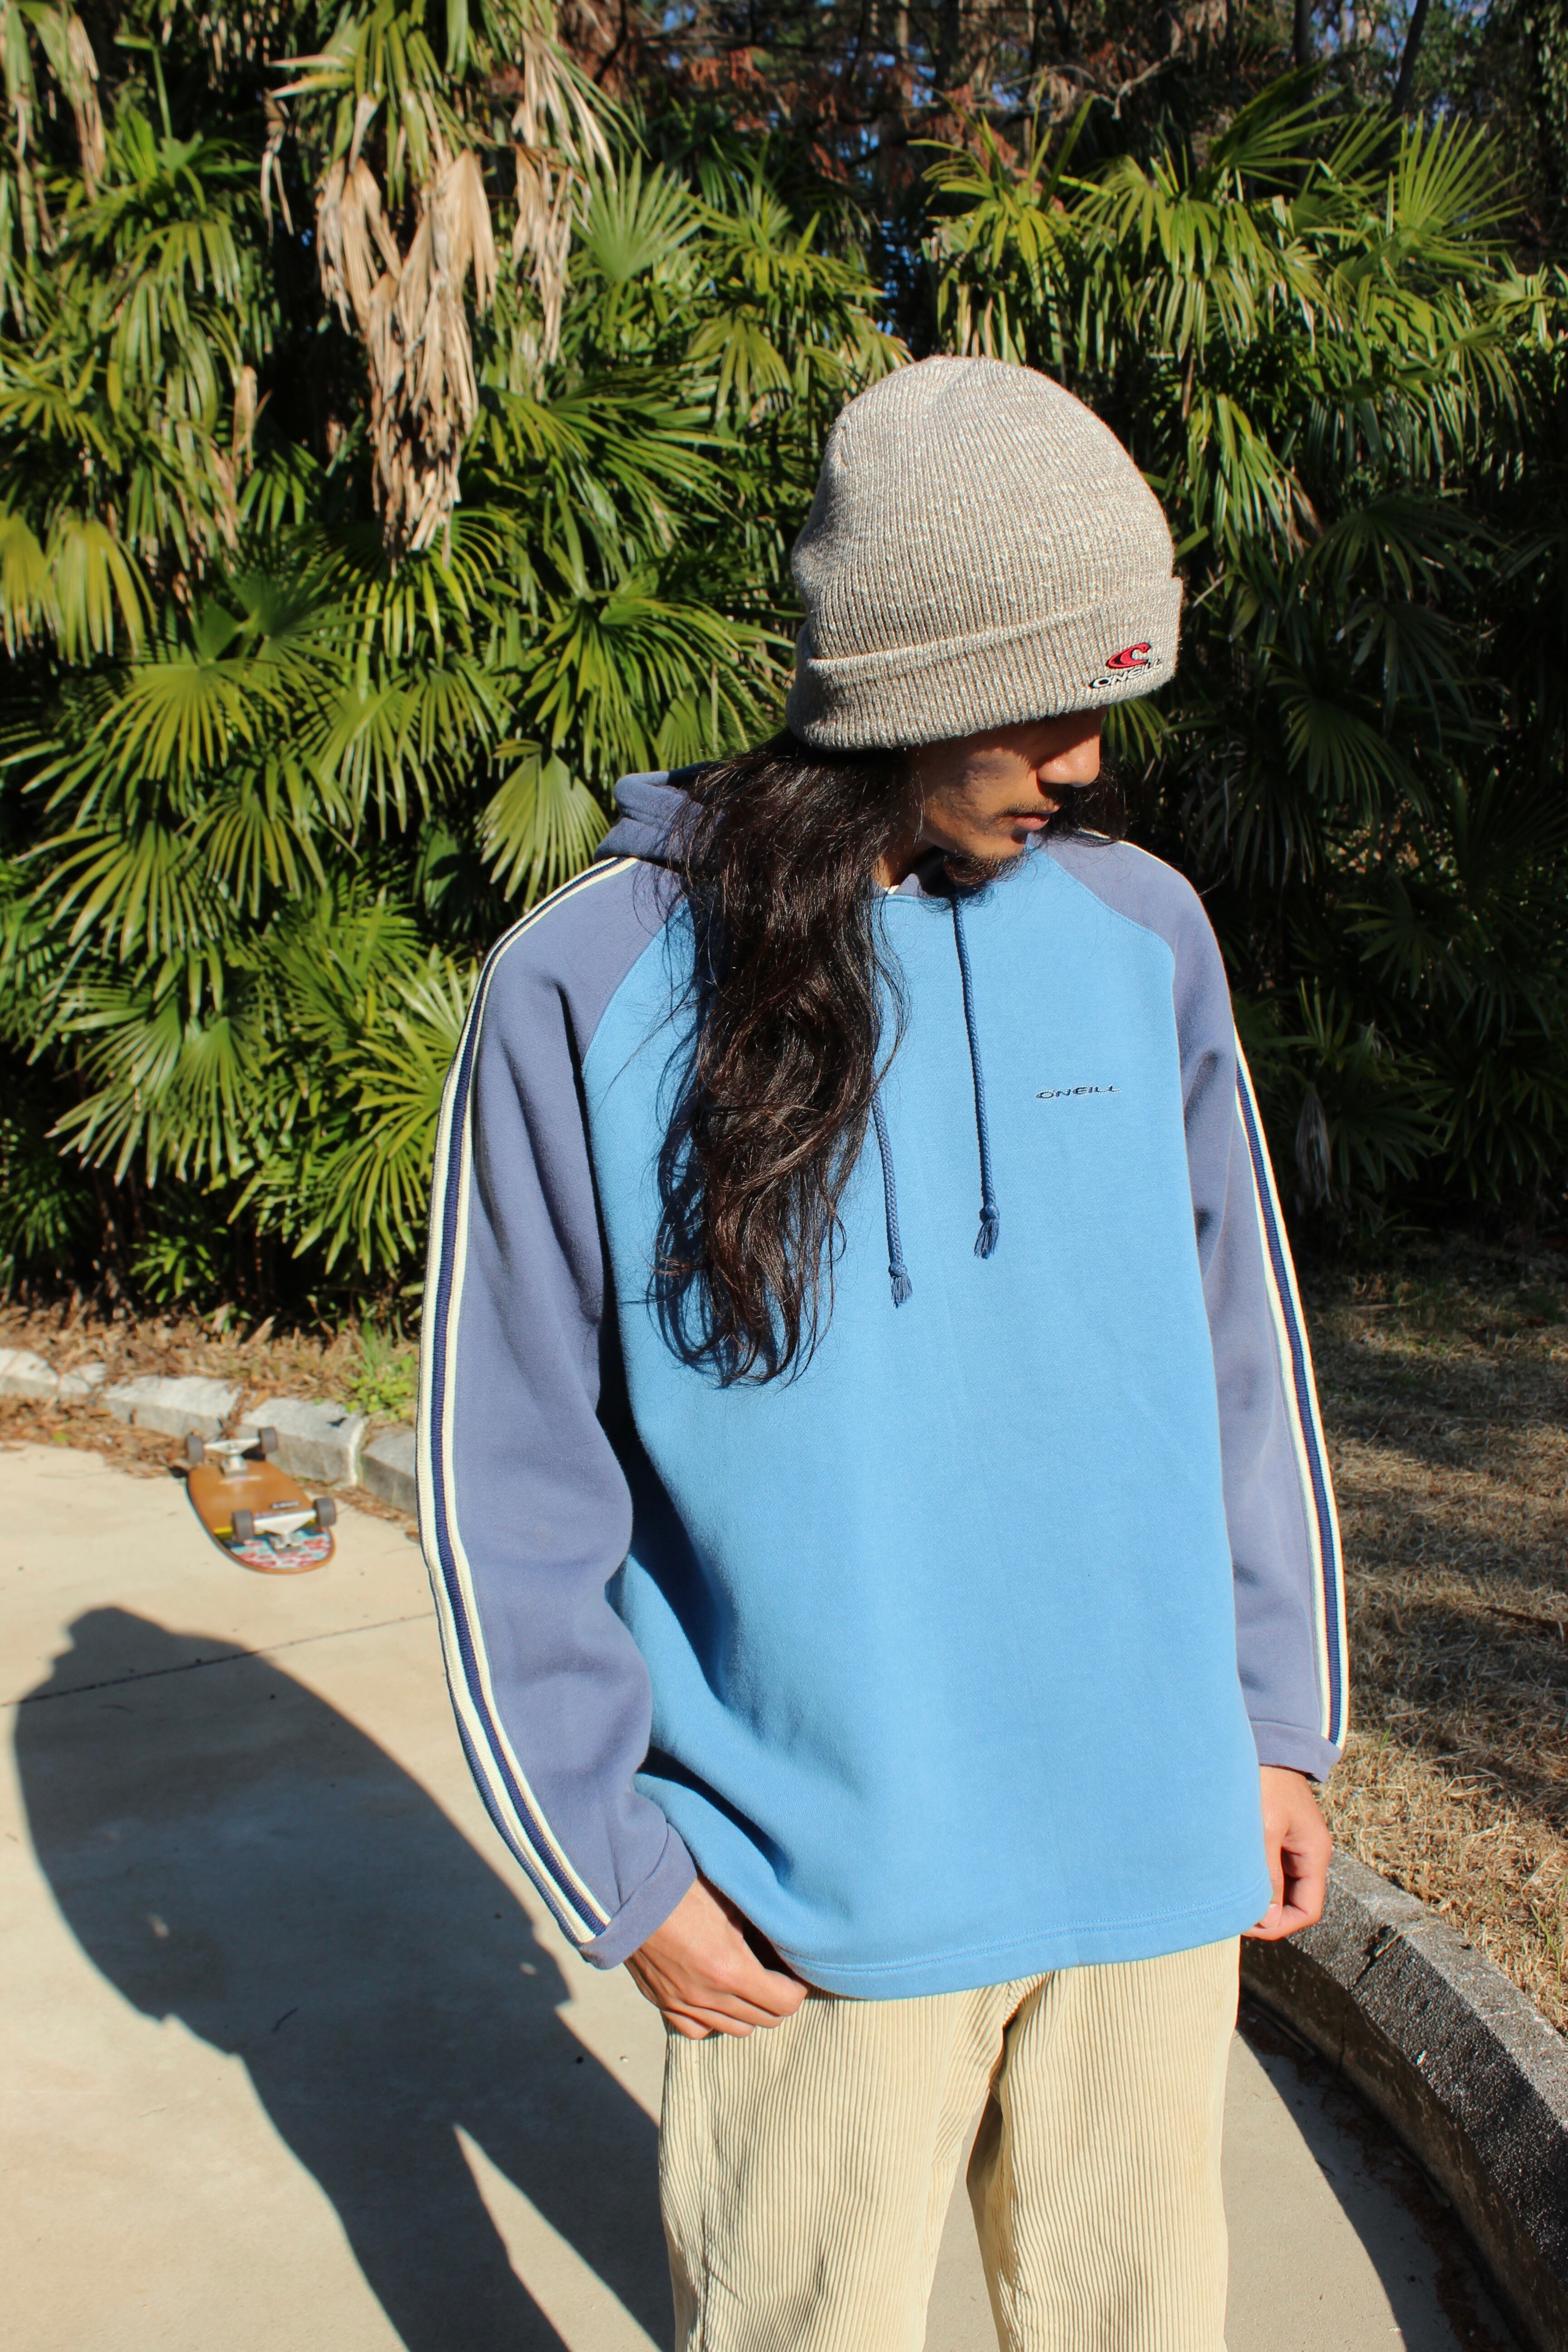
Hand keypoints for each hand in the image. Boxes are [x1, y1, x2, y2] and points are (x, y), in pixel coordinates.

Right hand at [626, 1875, 807, 2039]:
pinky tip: (715, 1996)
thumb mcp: (732, 1902)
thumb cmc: (683, 1888)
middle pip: (764, 2020)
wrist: (629, 1891)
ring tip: (748, 1985)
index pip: (785, 2003)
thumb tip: (785, 1944)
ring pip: (734, 2029)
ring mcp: (684, 2005)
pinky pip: (698, 2029)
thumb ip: (760, 1931)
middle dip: (777, 1999)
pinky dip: (713, 2019)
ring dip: (749, 2011)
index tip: (796, 1973)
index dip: (797, 1988)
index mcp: (731, 1971)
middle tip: (777, 1976)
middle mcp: (709, 1998)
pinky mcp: (663, 2004)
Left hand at [1246, 1765, 1331, 1940]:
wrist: (1265, 1741)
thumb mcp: (1265, 1829)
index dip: (1280, 1925)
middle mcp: (1308, 1852)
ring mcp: (1293, 1843)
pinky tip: (1232, 1876)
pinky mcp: (1278, 1834)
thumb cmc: (1266, 1780)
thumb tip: (1266, 1919)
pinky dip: (1255, 1877)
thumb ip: (1267, 1875)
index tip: (1248, 1924)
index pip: (1308, 1910)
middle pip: (1294, 1902)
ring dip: (1259, 1895)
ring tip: (1229, 1895)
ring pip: (1280, 1886)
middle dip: (1267, 1913)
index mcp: (1314, 1854)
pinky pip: (1270, 1868)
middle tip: (1232, 1912)